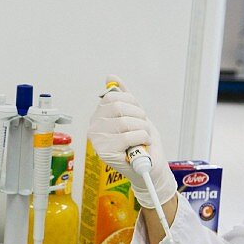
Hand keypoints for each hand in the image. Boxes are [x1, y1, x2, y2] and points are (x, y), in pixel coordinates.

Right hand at [86, 75, 175, 207]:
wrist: (150, 167)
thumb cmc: (141, 142)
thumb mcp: (134, 114)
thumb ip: (123, 95)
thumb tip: (110, 77)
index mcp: (98, 116)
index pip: (113, 97)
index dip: (132, 103)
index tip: (138, 114)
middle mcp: (94, 127)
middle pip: (119, 107)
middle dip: (139, 116)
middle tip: (142, 128)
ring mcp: (98, 141)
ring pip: (125, 122)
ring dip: (143, 129)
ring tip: (143, 138)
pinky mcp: (106, 154)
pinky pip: (128, 137)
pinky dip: (142, 139)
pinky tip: (141, 145)